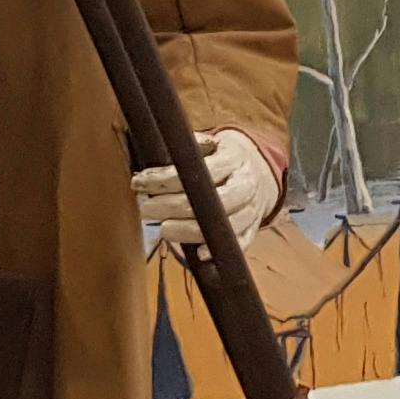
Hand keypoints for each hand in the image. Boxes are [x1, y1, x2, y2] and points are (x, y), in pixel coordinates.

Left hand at [135, 130, 282, 248]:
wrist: (260, 171)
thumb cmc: (222, 158)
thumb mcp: (211, 144)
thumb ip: (190, 148)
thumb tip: (160, 147)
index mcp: (234, 159)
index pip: (200, 171)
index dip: (167, 179)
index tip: (140, 182)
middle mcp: (246, 184)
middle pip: (212, 202)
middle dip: (173, 207)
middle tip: (146, 208)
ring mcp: (252, 208)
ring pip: (225, 225)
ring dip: (190, 230)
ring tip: (163, 230)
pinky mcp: (253, 227)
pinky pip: (240, 242)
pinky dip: (220, 250)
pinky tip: (200, 254)